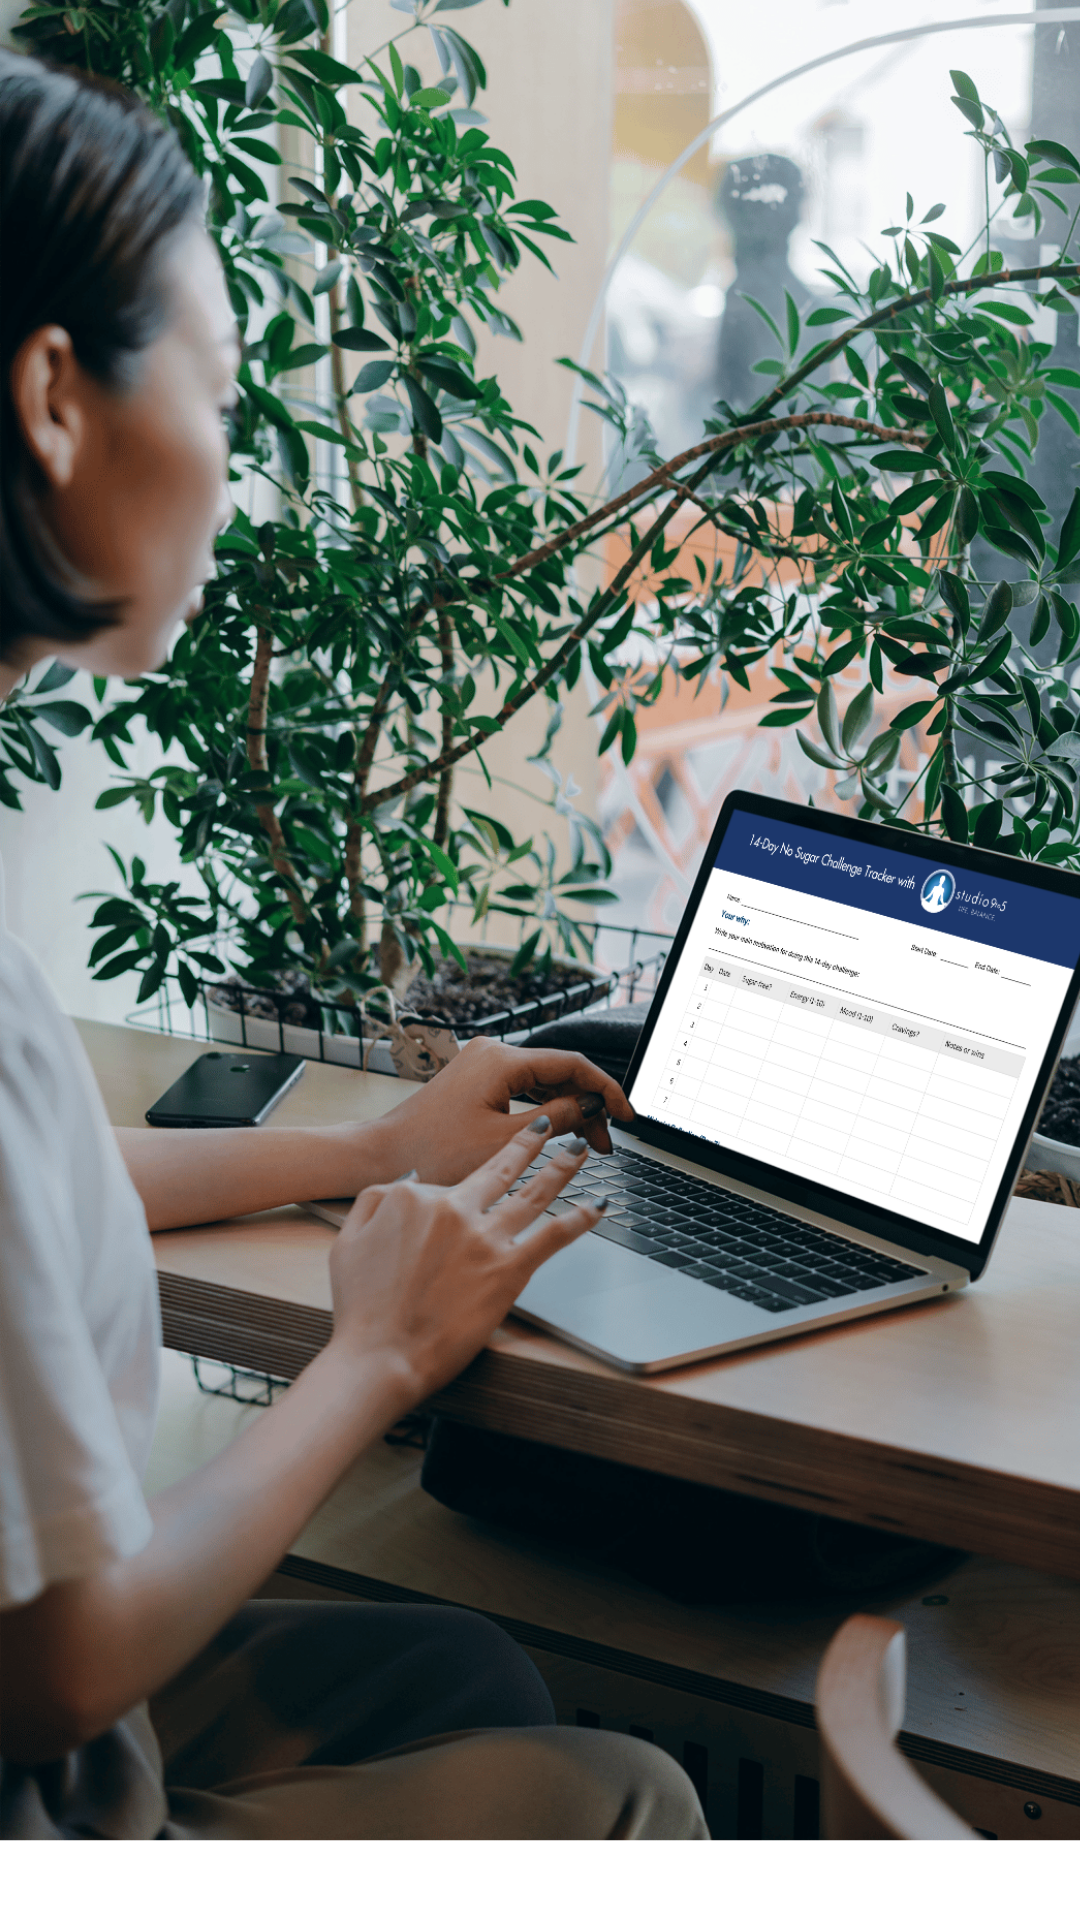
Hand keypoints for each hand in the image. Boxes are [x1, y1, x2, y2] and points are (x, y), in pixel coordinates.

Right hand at [328, 1119, 601, 1399]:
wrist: (380, 1356)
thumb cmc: (362, 1309)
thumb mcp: (347, 1241)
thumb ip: (374, 1202)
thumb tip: (405, 1182)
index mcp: (414, 1197)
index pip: (447, 1183)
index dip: (456, 1194)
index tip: (467, 1196)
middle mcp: (453, 1208)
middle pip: (500, 1169)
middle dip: (529, 1144)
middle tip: (547, 1129)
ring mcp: (484, 1238)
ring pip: (533, 1193)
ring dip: (561, 1168)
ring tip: (579, 1151)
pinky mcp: (508, 1270)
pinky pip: (553, 1235)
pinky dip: (579, 1218)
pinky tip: (597, 1207)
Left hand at [365, 1035, 634, 1187]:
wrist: (383, 1155)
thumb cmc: (434, 1152)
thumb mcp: (505, 1142)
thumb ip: (557, 1120)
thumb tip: (591, 1108)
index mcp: (502, 1059)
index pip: (572, 1064)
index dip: (605, 1089)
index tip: (626, 1115)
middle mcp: (493, 1053)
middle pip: (559, 1072)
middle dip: (588, 1106)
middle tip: (605, 1143)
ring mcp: (483, 1066)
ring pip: (542, 1082)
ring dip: (568, 1110)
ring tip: (588, 1145)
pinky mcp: (476, 1082)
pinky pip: (523, 1089)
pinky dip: (544, 1111)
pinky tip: (559, 1134)